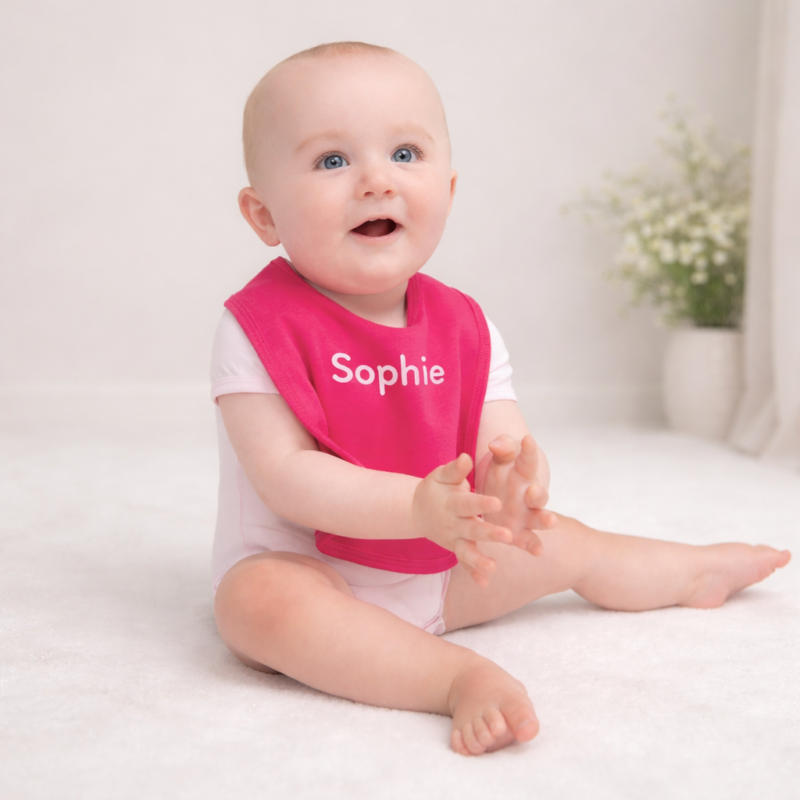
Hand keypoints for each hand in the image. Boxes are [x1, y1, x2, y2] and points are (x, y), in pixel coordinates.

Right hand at [413, 453, 514, 586]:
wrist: (417, 510)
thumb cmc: (436, 488)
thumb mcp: (441, 475)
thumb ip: (455, 469)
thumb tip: (466, 457)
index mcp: (452, 502)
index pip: (467, 503)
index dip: (481, 503)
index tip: (497, 501)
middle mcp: (453, 523)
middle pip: (471, 529)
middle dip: (489, 533)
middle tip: (508, 536)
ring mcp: (453, 539)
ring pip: (466, 551)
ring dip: (479, 560)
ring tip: (493, 567)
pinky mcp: (455, 549)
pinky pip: (464, 563)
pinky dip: (473, 574)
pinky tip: (485, 584)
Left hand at [477, 434, 557, 555]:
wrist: (496, 495)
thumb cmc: (502, 471)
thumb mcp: (501, 457)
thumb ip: (502, 448)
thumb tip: (495, 444)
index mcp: (523, 472)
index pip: (528, 460)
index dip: (528, 451)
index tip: (527, 440)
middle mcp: (529, 495)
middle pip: (539, 494)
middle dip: (539, 493)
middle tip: (534, 491)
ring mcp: (526, 515)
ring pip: (539, 518)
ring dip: (546, 520)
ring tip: (552, 521)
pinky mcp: (518, 533)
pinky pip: (528, 540)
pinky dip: (533, 545)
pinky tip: (538, 551)